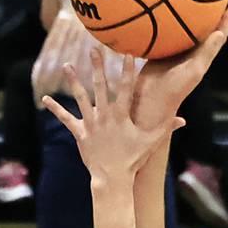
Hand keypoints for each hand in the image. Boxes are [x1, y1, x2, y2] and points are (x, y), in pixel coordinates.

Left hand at [42, 52, 182, 183]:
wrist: (112, 178)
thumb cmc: (132, 160)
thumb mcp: (150, 142)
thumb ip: (165, 128)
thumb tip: (183, 119)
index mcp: (121, 115)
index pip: (125, 88)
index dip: (127, 70)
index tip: (128, 53)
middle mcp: (104, 115)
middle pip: (100, 86)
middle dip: (98, 66)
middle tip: (94, 48)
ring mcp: (91, 123)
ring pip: (80, 98)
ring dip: (73, 81)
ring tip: (67, 65)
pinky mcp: (80, 133)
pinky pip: (66, 119)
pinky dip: (56, 109)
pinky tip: (45, 98)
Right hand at [132, 6, 227, 130]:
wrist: (149, 102)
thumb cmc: (174, 90)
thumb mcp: (193, 71)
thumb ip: (206, 53)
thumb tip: (221, 33)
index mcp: (200, 59)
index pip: (217, 38)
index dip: (226, 24)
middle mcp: (189, 55)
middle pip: (201, 32)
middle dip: (208, 17)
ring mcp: (173, 54)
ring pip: (183, 32)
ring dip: (187, 19)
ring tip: (188, 1)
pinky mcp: (158, 53)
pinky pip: (164, 35)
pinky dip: (166, 24)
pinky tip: (162, 12)